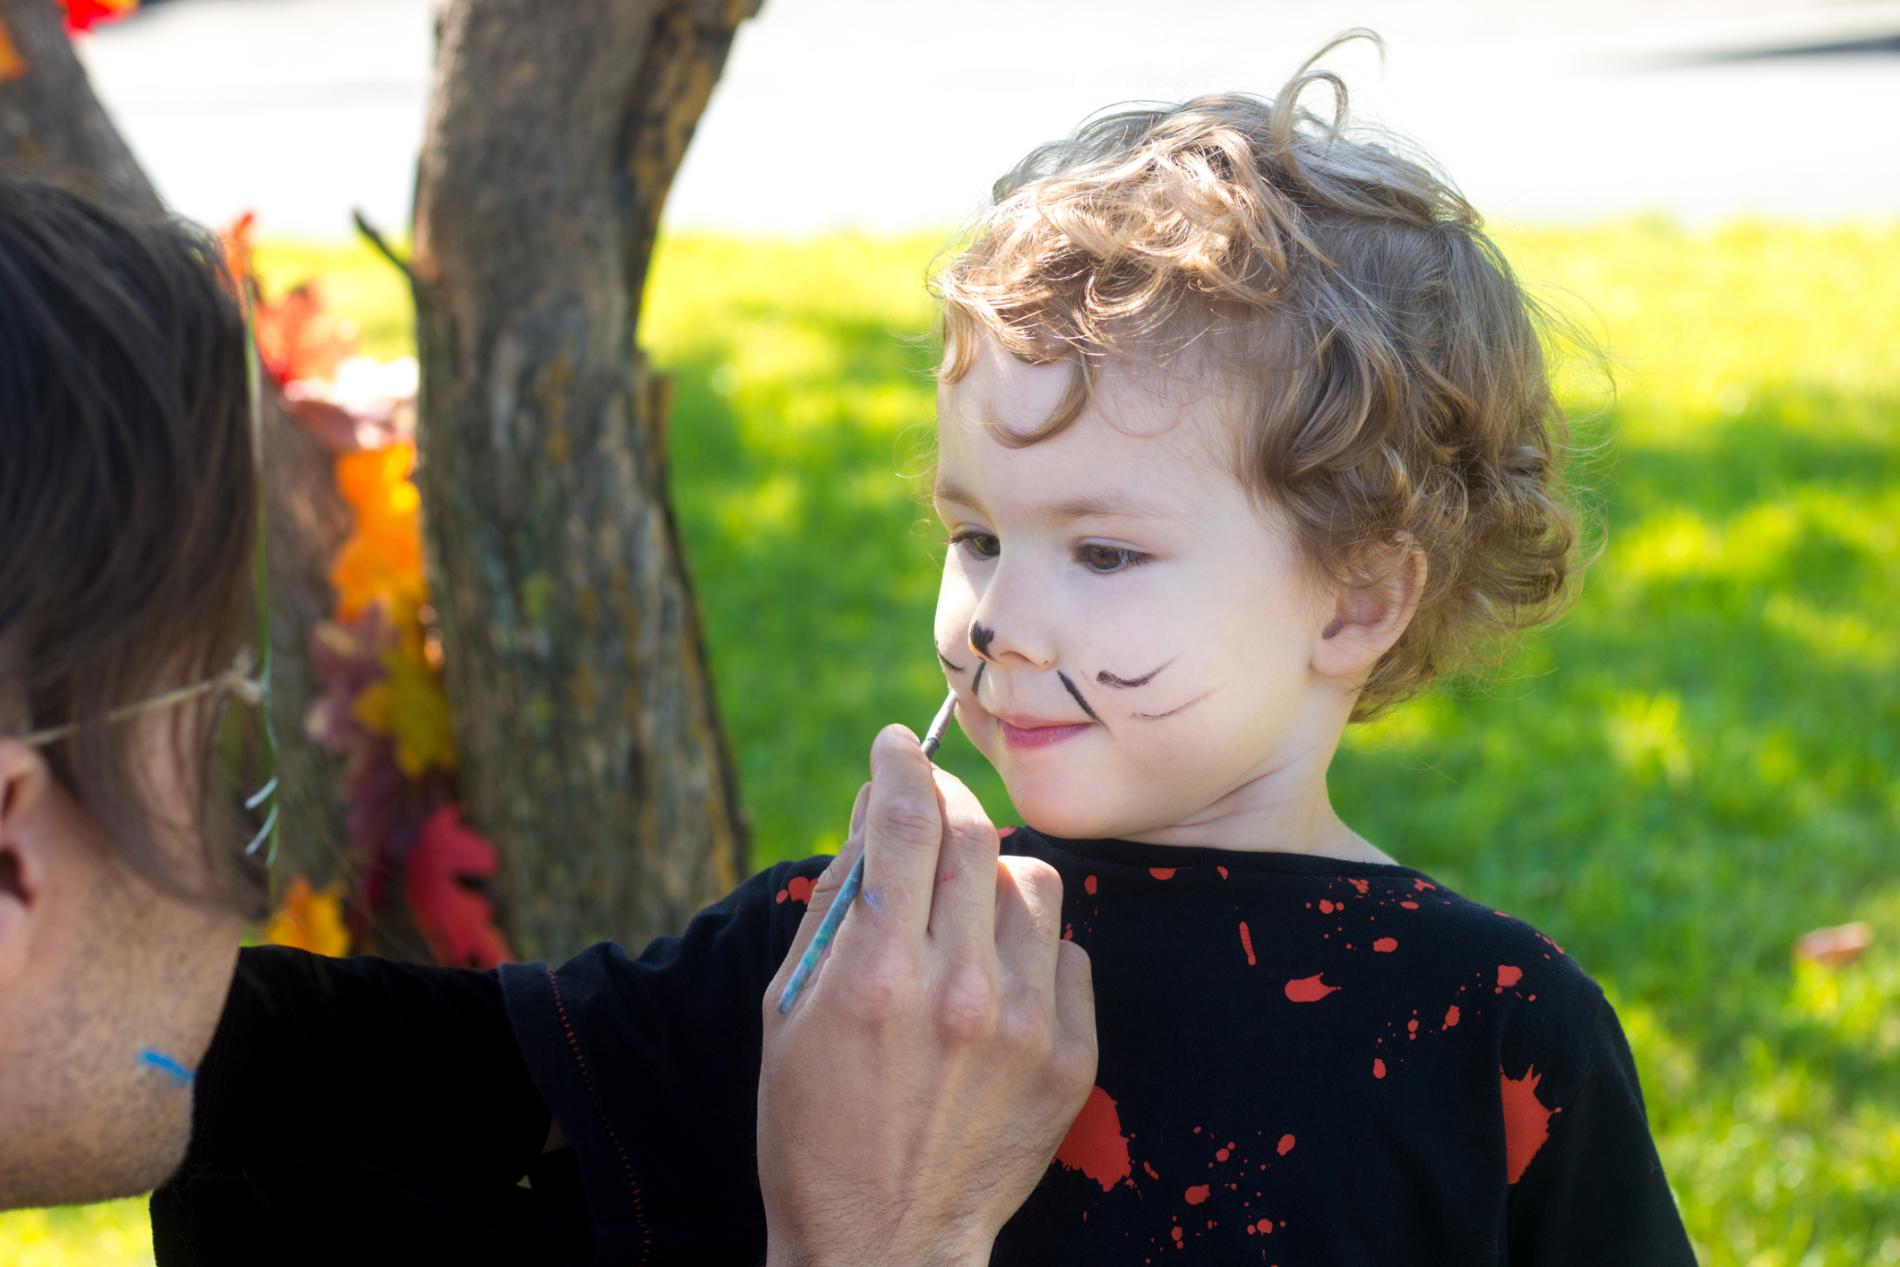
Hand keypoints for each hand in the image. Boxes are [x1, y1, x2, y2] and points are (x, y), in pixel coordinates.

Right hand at [758, 725, 1097, 1266]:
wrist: (884, 1239)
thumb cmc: (814, 1124)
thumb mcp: (792, 1008)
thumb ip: (840, 904)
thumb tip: (877, 813)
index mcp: (879, 973)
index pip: (908, 820)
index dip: (902, 765)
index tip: (898, 745)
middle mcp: (960, 989)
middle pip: (975, 835)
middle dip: (947, 800)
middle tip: (929, 803)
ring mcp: (1025, 1023)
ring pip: (1034, 882)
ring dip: (993, 876)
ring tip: (961, 910)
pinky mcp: (1071, 1056)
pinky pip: (1067, 951)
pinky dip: (1031, 946)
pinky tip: (995, 979)